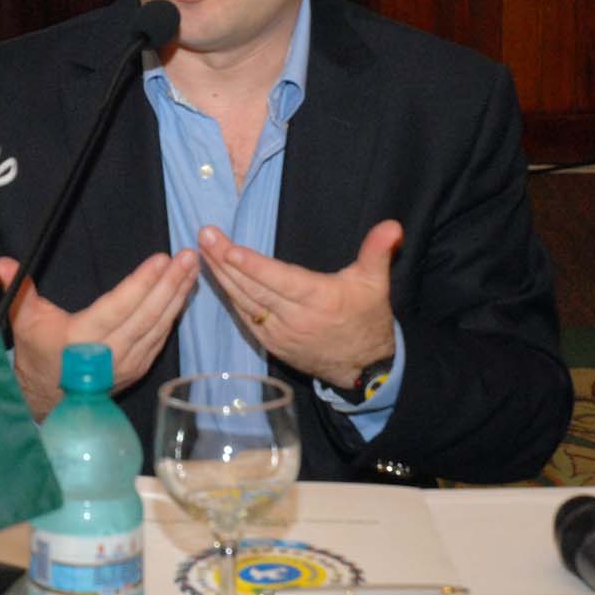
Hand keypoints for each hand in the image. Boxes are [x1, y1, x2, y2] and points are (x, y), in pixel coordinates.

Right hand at [0, 251, 198, 419]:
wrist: (49, 398)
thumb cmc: (38, 352)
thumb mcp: (24, 321)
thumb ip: (18, 289)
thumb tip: (2, 263)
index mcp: (81, 339)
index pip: (118, 307)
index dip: (141, 284)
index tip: (161, 259)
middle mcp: (109, 353)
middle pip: (146, 315)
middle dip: (170, 283)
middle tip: (189, 256)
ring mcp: (128, 363)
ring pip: (159, 326)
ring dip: (178, 295)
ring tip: (192, 267)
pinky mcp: (139, 367)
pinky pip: (161, 337)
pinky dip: (175, 313)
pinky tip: (184, 292)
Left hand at [198, 220, 401, 388]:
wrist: (363, 367)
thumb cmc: (367, 318)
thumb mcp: (376, 284)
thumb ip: (378, 252)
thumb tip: (392, 226)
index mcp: (320, 300)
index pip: (280, 281)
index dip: (253, 266)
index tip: (228, 249)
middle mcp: (295, 319)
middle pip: (253, 288)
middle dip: (224, 262)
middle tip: (204, 236)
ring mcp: (279, 333)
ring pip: (243, 301)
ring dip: (220, 275)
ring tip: (202, 249)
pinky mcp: (270, 342)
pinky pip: (244, 315)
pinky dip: (227, 295)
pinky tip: (213, 275)